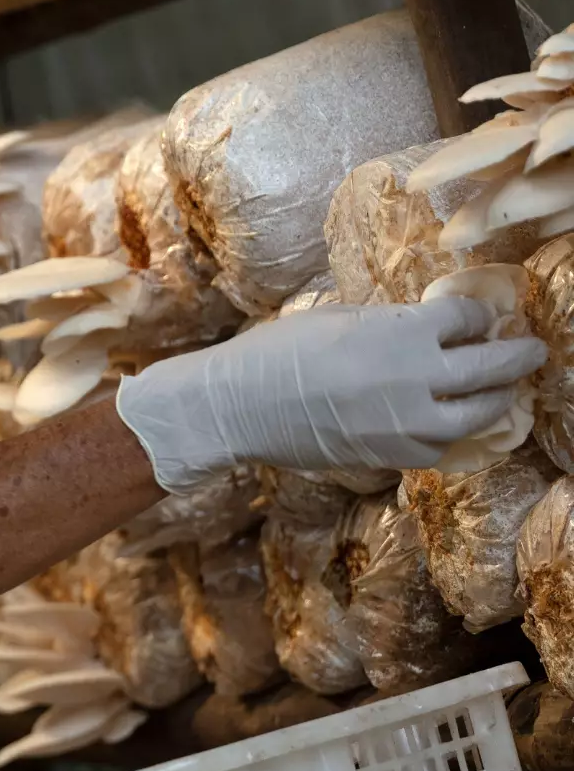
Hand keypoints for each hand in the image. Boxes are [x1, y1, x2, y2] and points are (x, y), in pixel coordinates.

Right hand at [114, 299, 545, 491]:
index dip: (475, 315)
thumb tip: (426, 328)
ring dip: (496, 400)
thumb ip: (390, 324)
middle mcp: (419, 378)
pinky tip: (444, 425)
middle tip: (531, 349)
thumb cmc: (277, 352)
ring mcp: (409, 424)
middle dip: (518, 355)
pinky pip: (440, 446)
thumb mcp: (339, 318)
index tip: (479, 316)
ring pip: (479, 415)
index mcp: (404, 332)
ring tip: (503, 393)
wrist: (239, 406)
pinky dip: (448, 433)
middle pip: (493, 367)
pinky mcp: (392, 455)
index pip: (467, 318)